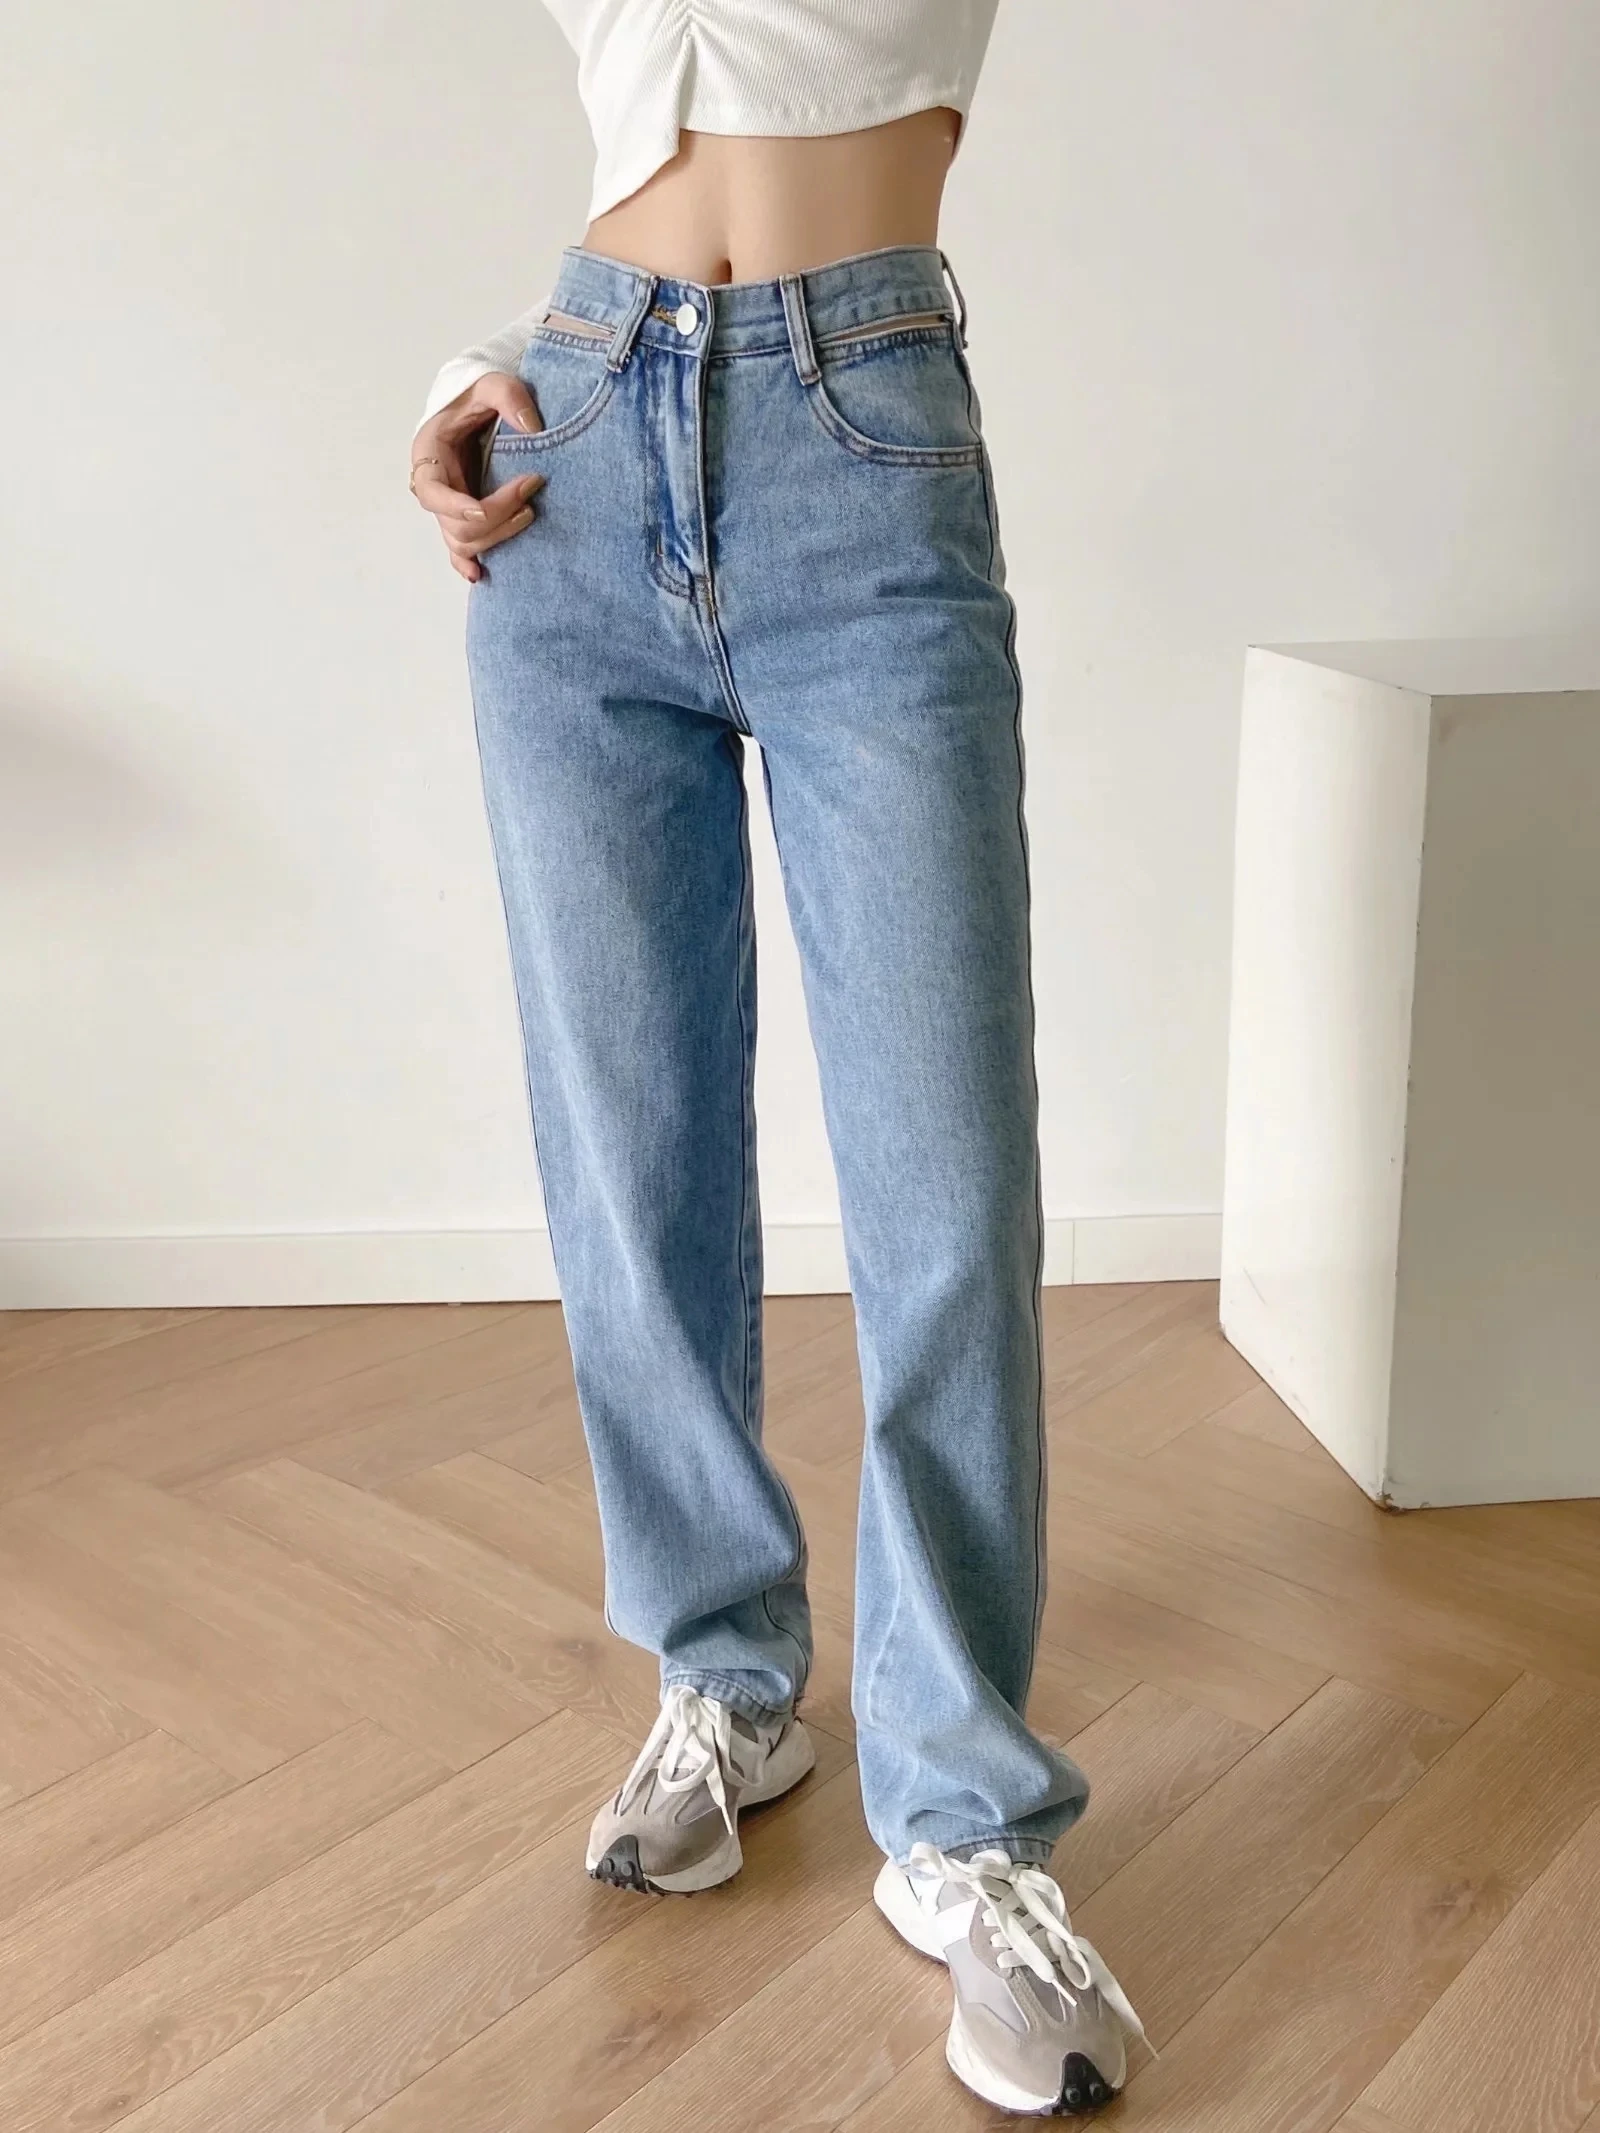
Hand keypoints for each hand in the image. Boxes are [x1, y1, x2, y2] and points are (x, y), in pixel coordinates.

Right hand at [409, 372, 545, 583]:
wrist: (475, 404)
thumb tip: (534, 428)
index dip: (455, 507)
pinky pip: (459, 547)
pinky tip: (480, 575)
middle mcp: (433, 483)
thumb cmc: (477, 394)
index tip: (483, 509)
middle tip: (530, 494)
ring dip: (495, 537)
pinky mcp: (461, 515)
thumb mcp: (491, 384)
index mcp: (429, 453)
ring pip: (461, 540)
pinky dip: (467, 563)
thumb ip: (509, 397)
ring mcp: (448, 504)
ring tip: (528, 515)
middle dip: (493, 516)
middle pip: (453, 523)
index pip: (432, 492)